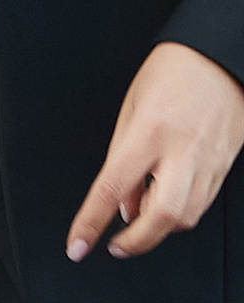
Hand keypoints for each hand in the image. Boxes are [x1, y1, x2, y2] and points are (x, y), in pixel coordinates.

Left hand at [67, 42, 243, 260]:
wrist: (218, 56)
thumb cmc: (171, 73)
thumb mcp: (131, 107)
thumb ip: (122, 156)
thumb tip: (122, 203)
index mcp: (148, 131)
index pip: (112, 188)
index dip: (91, 222)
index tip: (77, 244)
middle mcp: (182, 151)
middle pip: (161, 217)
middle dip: (136, 242)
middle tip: (116, 246)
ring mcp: (209, 162)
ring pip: (186, 217)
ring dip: (159, 230)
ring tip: (138, 226)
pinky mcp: (226, 167)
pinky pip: (203, 203)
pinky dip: (181, 214)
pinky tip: (165, 207)